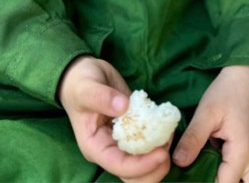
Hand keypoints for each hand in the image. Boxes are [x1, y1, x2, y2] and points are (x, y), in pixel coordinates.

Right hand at [58, 56, 171, 182]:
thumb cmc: (80, 83)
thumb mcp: (86, 87)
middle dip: (154, 168)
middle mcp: (109, 151)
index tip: (161, 153)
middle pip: (133, 177)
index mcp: (94, 146)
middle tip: (167, 144)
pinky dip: (160, 143)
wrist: (83, 75)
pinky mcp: (132, 134)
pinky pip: (148, 148)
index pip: (119, 166)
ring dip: (160, 157)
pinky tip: (166, 128)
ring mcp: (121, 144)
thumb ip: (101, 97)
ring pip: (143, 168)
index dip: (141, 166)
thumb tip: (123, 107)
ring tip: (167, 134)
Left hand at [173, 65, 248, 182]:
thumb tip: (178, 162)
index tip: (190, 177)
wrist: (248, 74)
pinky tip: (215, 161)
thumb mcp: (206, 113)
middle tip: (205, 174)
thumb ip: (193, 139)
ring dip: (232, 179)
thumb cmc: (227, 91)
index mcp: (243, 153)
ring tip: (210, 169)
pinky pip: (248, 170)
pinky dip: (233, 171)